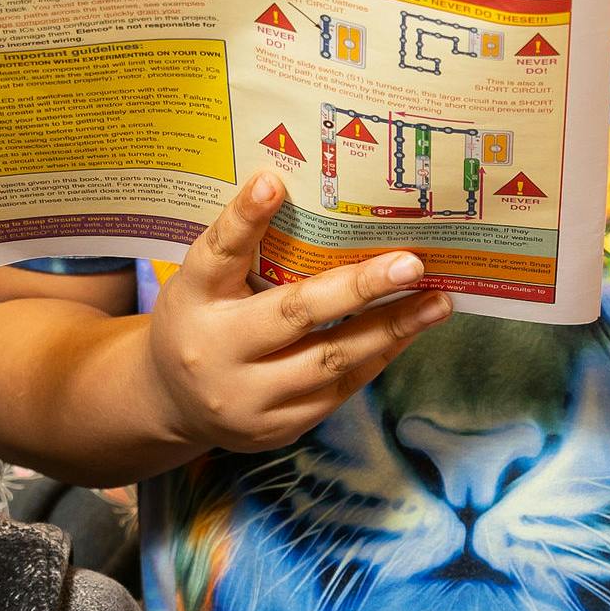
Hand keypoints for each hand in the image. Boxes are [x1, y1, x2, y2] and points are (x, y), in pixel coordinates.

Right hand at [146, 173, 451, 452]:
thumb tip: (300, 188)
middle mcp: (215, 350)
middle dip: (359, 288)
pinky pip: (339, 389)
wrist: (173, 402)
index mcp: (193, 297)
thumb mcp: (206, 279)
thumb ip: (246, 246)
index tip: (272, 183)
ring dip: (391, 328)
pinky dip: (377, 355)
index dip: (244, 218)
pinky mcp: (277, 427)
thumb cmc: (203, 320)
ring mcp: (247, 397)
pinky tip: (409, 331)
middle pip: (293, 313)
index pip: (217, 252)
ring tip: (436, 302)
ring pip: (331, 360)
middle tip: (410, 263)